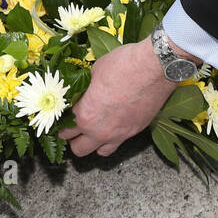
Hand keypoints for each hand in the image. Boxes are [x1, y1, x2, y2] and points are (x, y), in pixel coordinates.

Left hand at [58, 40, 178, 156]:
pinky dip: (112, 138)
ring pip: (98, 152)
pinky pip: (118, 143)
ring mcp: (119, 134)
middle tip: (74, 126)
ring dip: (93, 143)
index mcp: (85, 115)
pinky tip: (113, 124)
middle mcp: (100, 130)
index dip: (63, 121)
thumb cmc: (124, 65)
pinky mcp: (135, 132)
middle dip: (73, 138)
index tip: (64, 116)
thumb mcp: (95, 71)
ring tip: (93, 130)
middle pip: (78, 148)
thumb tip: (84, 90)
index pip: (65, 128)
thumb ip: (85, 88)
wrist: (154, 67)